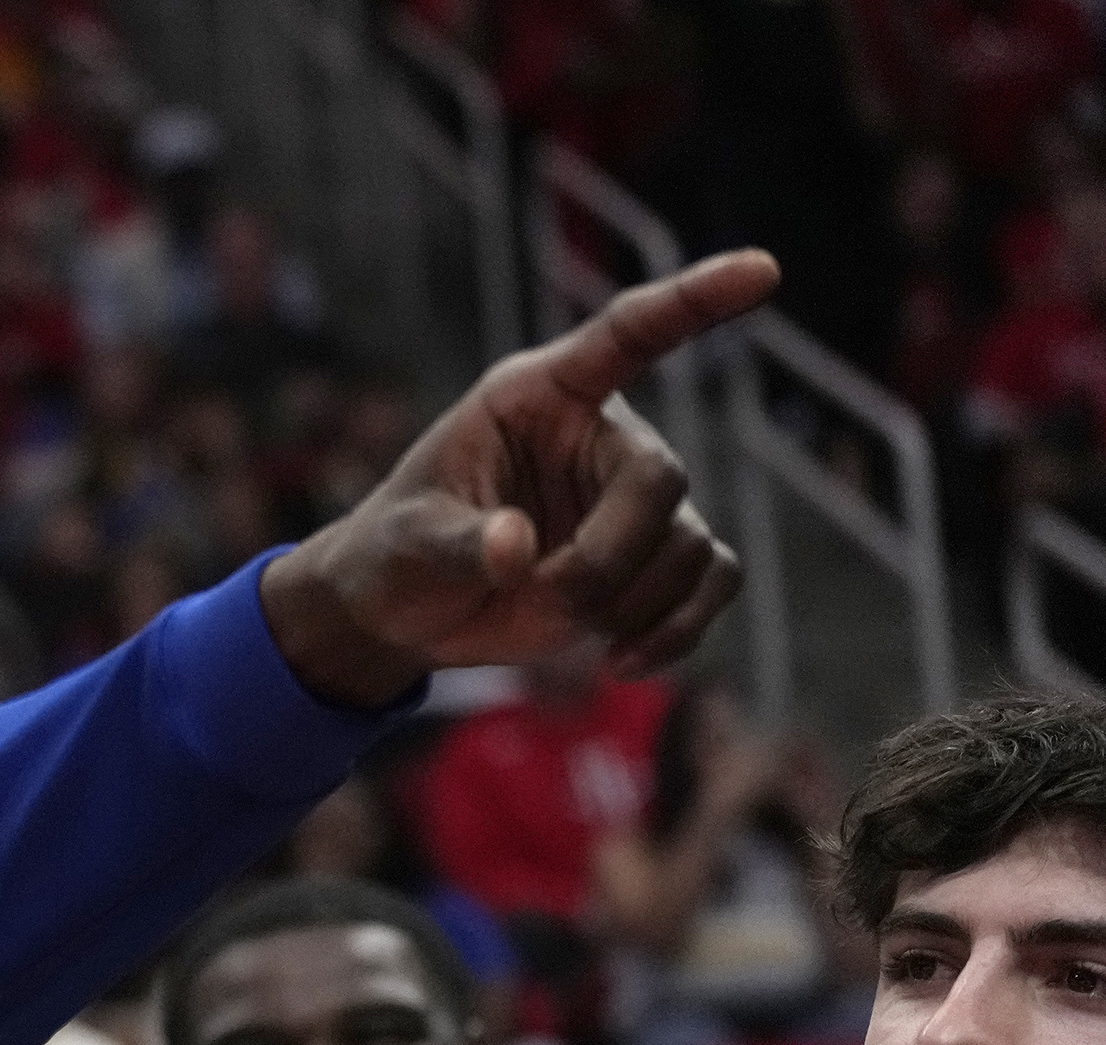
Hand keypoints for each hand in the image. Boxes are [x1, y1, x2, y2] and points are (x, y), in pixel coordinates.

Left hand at [262, 250, 779, 705]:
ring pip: (689, 544)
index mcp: (539, 396)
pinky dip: (678, 629)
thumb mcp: (404, 545)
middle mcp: (599, 436)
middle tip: (544, 594)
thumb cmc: (395, 552)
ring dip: (629, 601)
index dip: (694, 300)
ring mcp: (631, 499)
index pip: (627, 334)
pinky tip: (624, 662)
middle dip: (609, 555)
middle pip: (660, 478)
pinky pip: (710, 583)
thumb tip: (514, 550)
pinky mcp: (650, 560)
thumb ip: (455, 544)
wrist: (403, 610)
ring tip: (555, 620)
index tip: (762, 269)